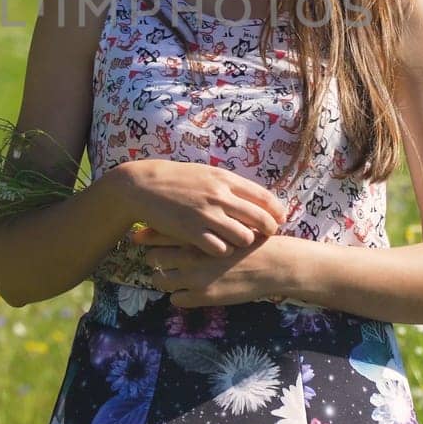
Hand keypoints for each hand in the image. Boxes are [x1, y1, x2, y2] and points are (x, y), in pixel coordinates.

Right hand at [109, 160, 286, 256]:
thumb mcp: (206, 173)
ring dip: (243, 242)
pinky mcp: (192, 231)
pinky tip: (217, 247)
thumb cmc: (176, 179)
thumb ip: (228, 184)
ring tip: (238, 242)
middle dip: (268, 230)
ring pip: (243, 237)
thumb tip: (252, 195)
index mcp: (225, 179)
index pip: (264, 197)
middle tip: (266, 236)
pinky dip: (222, 250)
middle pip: (260, 219)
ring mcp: (206, 214)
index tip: (280, 219)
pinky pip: (220, 248)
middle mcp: (220, 196)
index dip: (277, 211)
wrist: (143, 186)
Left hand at [133, 226, 292, 306]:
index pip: (159, 232)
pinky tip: (187, 291)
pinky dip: (178, 295)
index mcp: (196, 233)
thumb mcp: (229, 220)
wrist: (275, 263)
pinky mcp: (203, 296)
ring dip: (162, 278)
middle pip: (153, 257)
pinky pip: (175, 299)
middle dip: (154, 258)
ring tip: (171, 276)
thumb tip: (188, 214)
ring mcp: (195, 277)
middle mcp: (190, 255)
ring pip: (159, 280)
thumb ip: (207, 218)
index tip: (142, 236)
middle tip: (159, 258)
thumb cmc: (253, 239)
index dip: (148, 235)